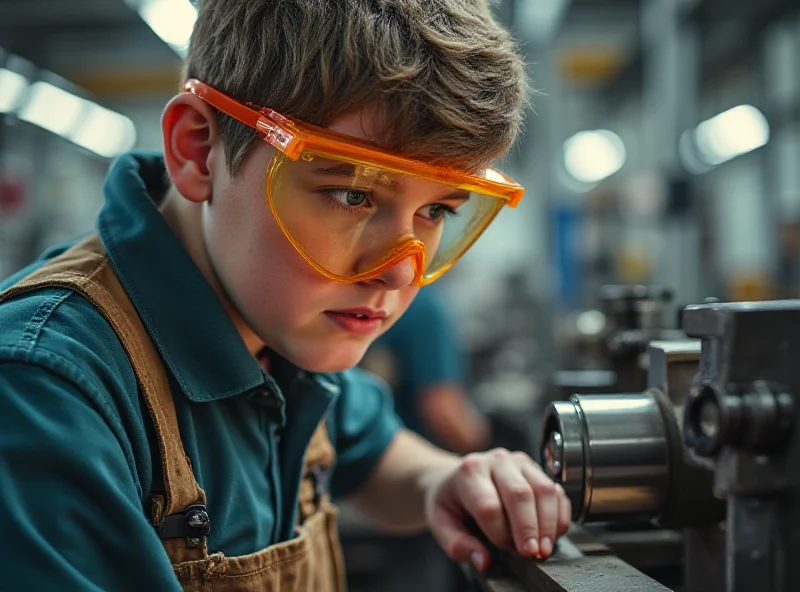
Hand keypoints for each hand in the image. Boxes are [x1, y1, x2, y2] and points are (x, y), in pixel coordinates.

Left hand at [424, 448, 571, 571]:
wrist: (454, 478)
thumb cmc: (450, 502)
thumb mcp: (441, 524)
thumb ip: (458, 545)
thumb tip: (483, 561)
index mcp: (469, 472)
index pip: (490, 506)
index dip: (499, 534)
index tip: (501, 549)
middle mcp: (496, 461)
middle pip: (520, 494)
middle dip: (529, 529)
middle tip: (532, 554)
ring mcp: (519, 462)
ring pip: (543, 489)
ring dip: (548, 523)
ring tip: (544, 548)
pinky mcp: (536, 469)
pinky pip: (556, 490)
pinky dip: (560, 515)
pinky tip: (553, 534)